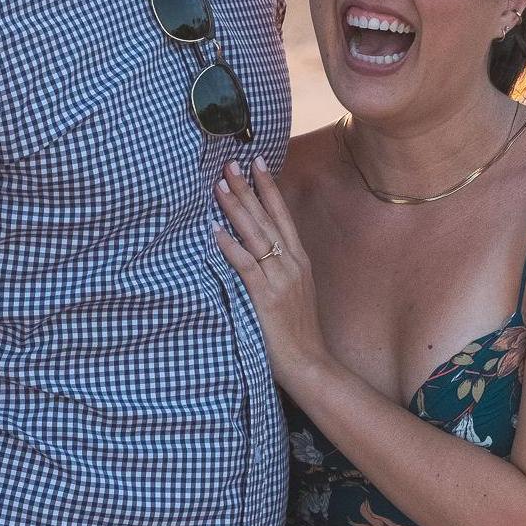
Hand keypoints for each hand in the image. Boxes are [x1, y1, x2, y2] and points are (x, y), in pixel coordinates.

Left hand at [213, 158, 327, 386]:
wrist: (310, 363)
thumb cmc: (297, 332)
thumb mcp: (292, 292)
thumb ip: (277, 269)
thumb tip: (255, 249)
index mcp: (298, 260)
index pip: (282, 215)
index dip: (269, 187)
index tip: (257, 162)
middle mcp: (292, 263)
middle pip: (267, 217)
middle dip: (247, 188)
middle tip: (230, 164)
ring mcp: (281, 279)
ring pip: (256, 234)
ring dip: (236, 208)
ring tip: (219, 186)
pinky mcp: (267, 297)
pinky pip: (246, 265)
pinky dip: (230, 246)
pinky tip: (215, 232)